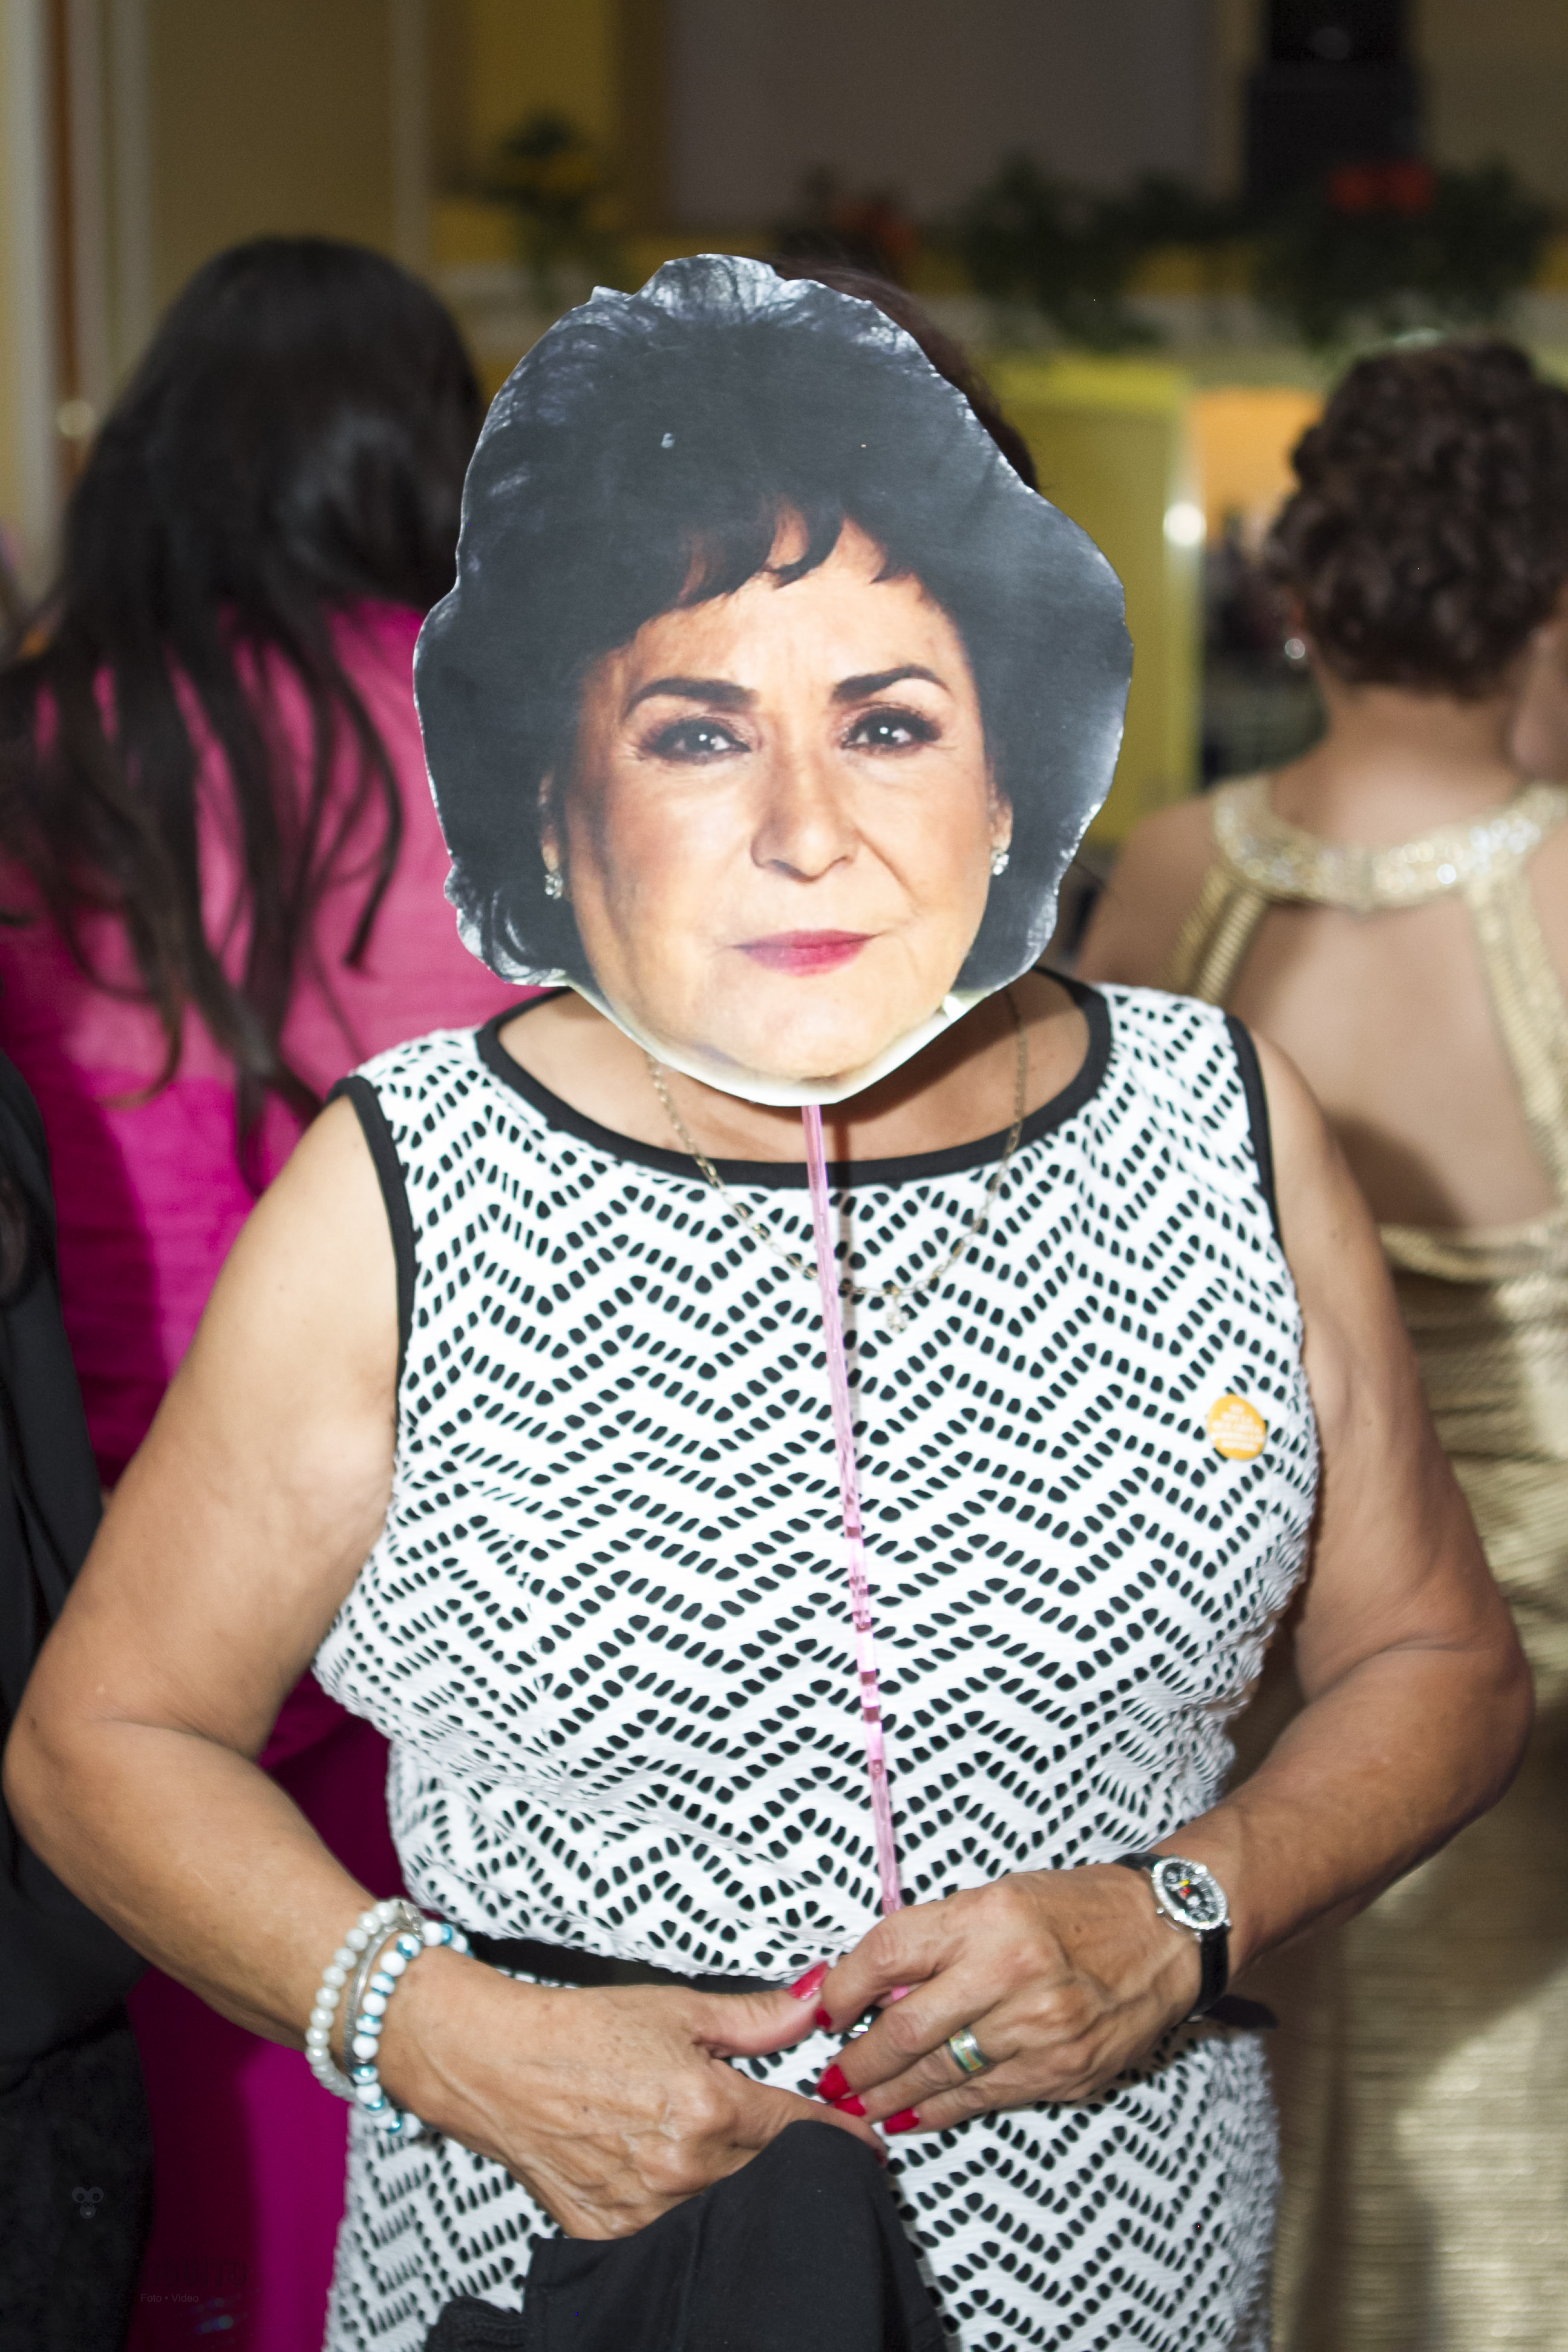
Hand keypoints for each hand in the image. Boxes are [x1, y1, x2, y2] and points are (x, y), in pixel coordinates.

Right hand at [379, 1950, 883, 2236]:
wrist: (497, 2065)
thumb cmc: (578, 2031)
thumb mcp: (677, 2008)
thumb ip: (755, 2017)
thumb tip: (813, 2005)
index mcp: (707, 2106)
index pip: (801, 2129)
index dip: (840, 2132)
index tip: (863, 2140)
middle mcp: (682, 2167)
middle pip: (772, 2174)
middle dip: (792, 2157)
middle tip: (795, 2137)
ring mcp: (647, 2210)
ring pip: (728, 2205)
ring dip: (742, 2182)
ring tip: (722, 2147)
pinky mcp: (614, 2234)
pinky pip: (676, 2228)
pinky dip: (689, 2205)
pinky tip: (677, 2172)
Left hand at [812, 1867, 1200, 2133]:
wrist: (1165, 1934)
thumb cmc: (1077, 1907)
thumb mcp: (999, 1897)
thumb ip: (939, 1940)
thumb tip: (873, 1988)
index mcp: (988, 1915)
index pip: (889, 1953)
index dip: (843, 1988)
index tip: (821, 2011)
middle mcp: (1010, 1972)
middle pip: (907, 2028)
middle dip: (858, 2062)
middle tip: (829, 2078)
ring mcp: (1039, 2029)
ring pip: (941, 2074)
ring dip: (889, 2096)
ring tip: (854, 2106)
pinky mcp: (1062, 2072)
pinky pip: (985, 2098)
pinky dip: (941, 2111)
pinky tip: (911, 2117)